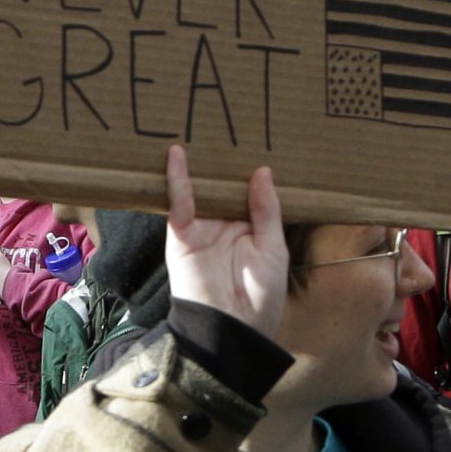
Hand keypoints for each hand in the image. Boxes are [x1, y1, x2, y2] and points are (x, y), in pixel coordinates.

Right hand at [164, 143, 287, 340]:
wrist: (233, 328)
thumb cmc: (260, 295)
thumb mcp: (273, 248)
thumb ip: (266, 209)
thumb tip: (262, 171)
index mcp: (247, 228)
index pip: (247, 191)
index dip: (249, 168)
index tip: (256, 138)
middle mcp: (222, 224)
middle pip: (221, 186)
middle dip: (223, 160)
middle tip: (227, 123)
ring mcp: (200, 229)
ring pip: (199, 189)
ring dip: (199, 164)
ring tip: (201, 128)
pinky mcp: (181, 236)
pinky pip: (180, 203)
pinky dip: (178, 180)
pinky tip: (178, 155)